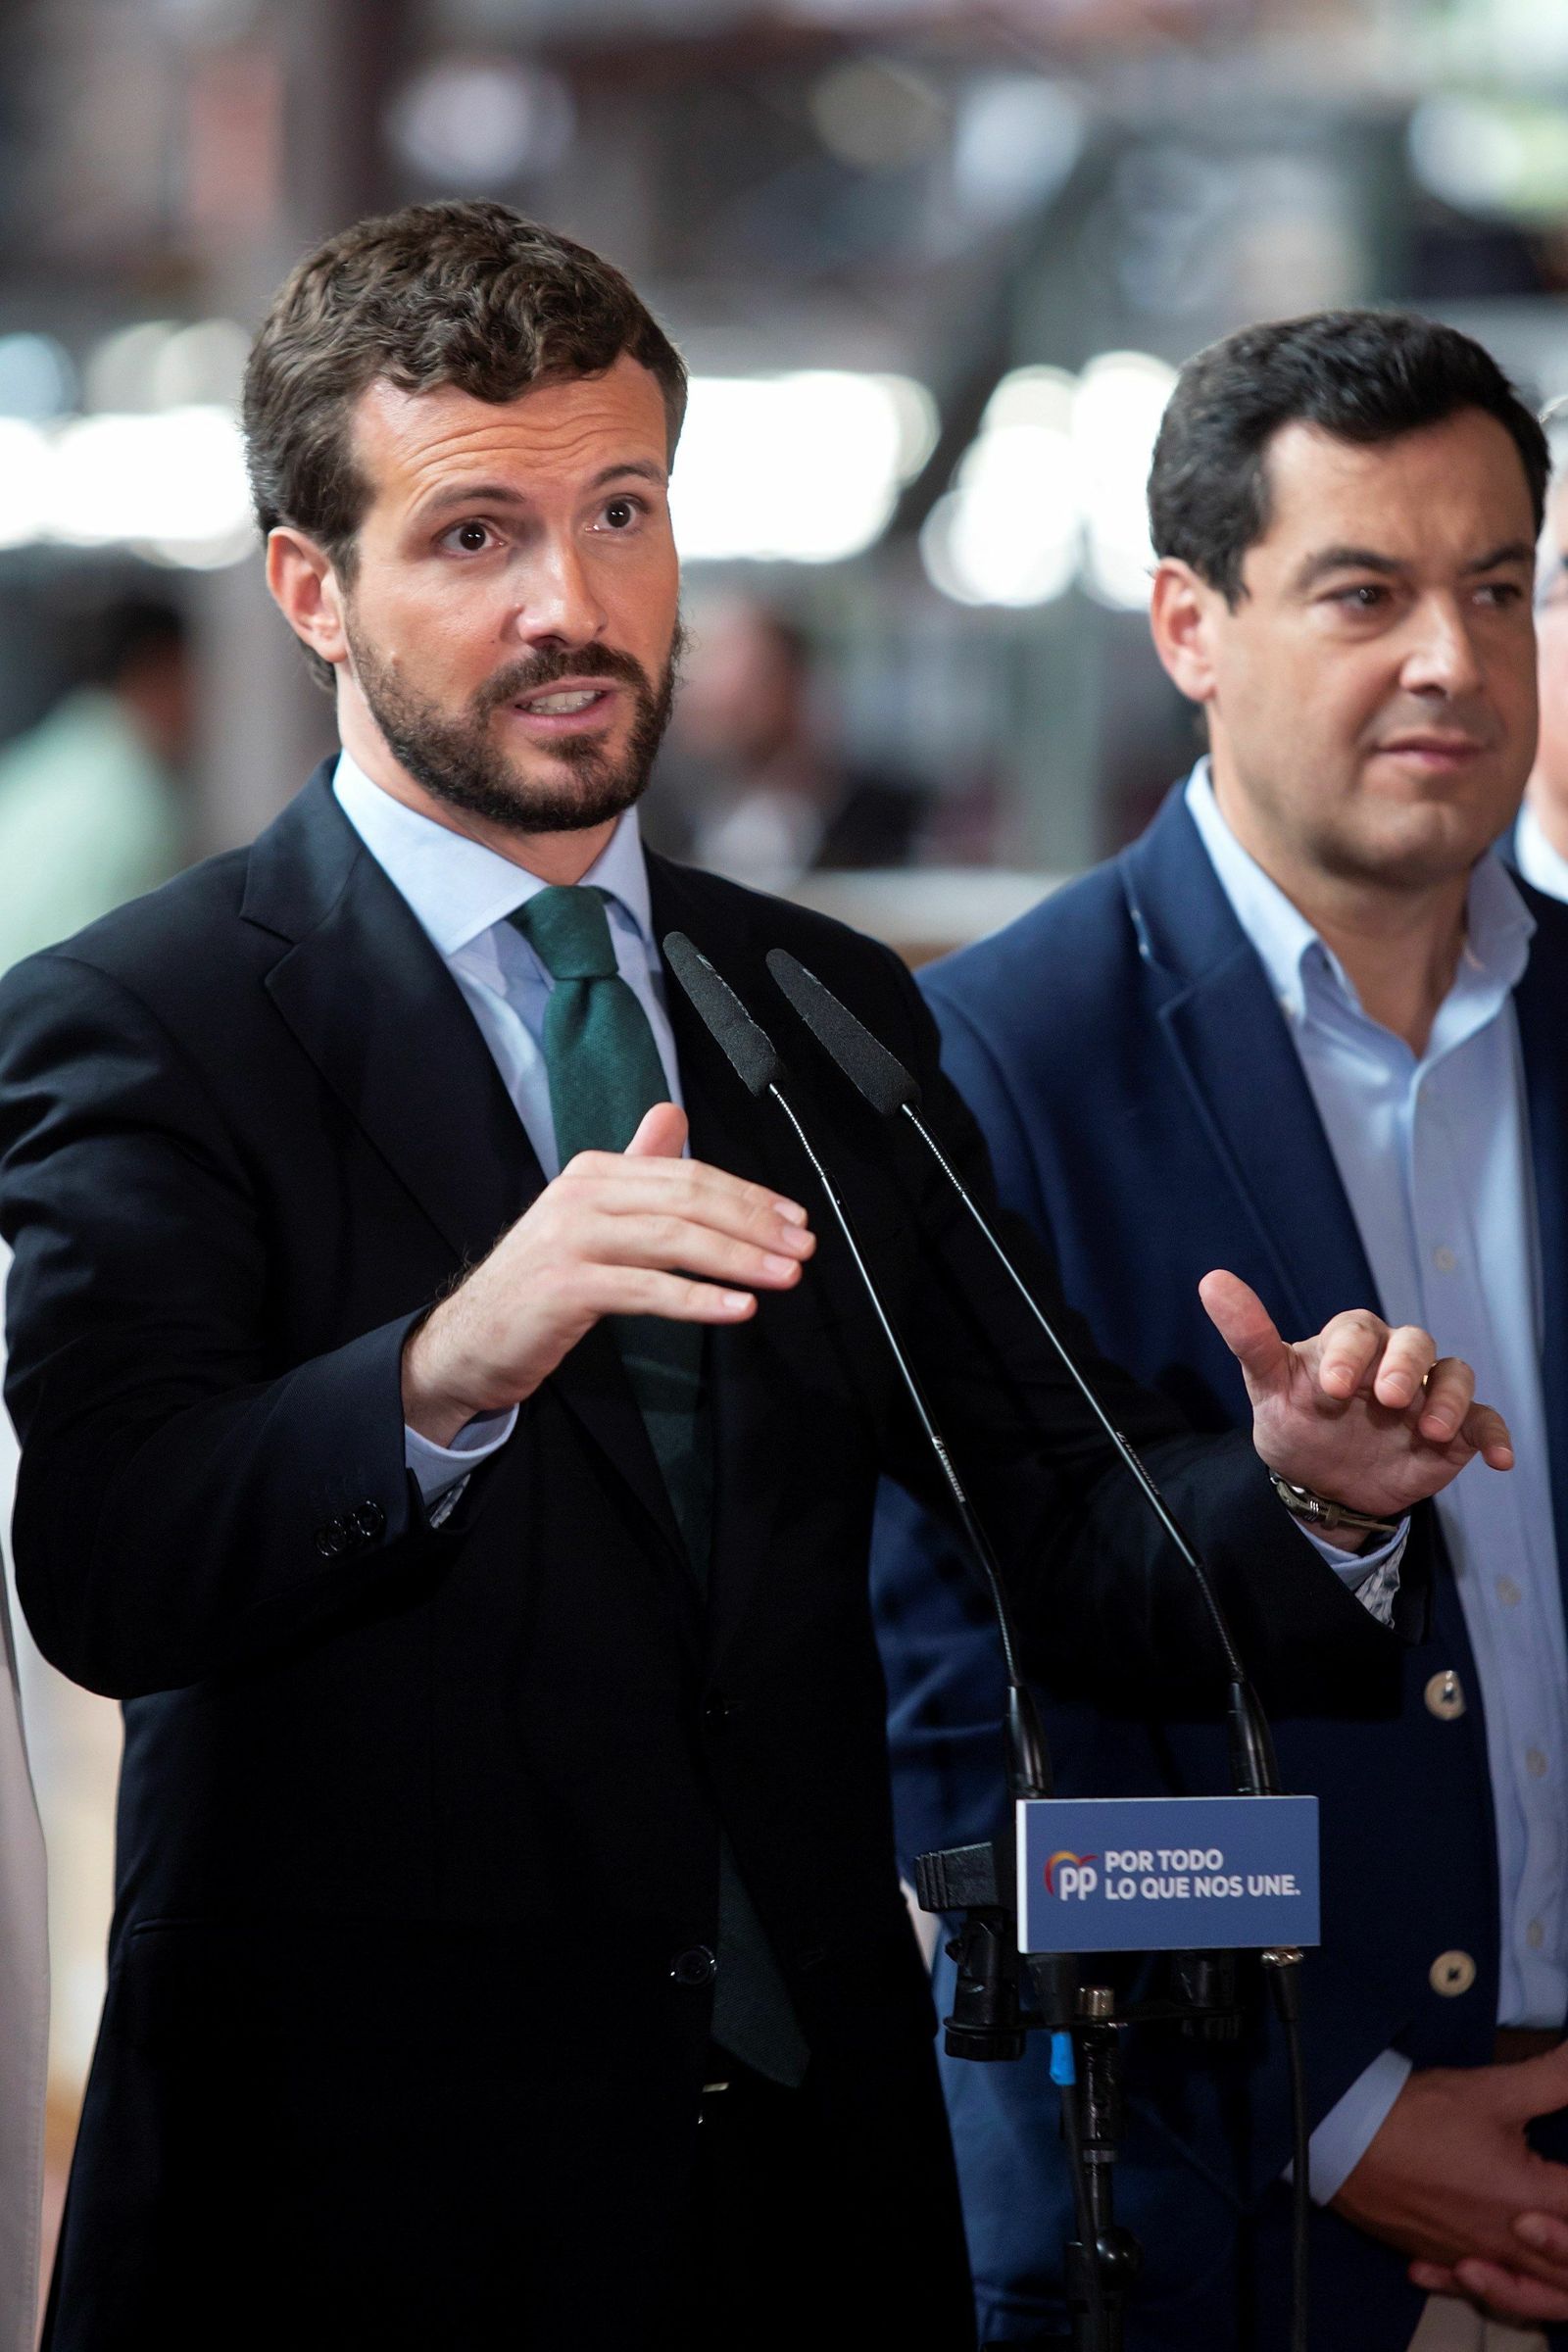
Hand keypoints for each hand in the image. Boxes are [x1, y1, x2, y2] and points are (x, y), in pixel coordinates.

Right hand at [402, 1103, 814, 1444]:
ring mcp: (570, 1239)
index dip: (748, 1195)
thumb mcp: (588, 1215)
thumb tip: (672, 1114)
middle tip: (802, 1248)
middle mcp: (581, 1195)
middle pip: (687, 1199)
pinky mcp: (565, 1287)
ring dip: (739, 1259)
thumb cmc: (540, 1282)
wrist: (469, 1339)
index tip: (794, 1219)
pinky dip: (698, 1299)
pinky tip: (737, 1308)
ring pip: (673, 1240)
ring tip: (784, 1276)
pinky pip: (646, 1290)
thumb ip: (634, 1166)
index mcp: (594, 1172)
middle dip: (754, 1223)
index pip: (687, 1174)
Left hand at [1199, 1271, 1512, 1531]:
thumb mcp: (1267, 1384)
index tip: (1331, 1388)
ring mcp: (1426, 1394)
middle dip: (1403, 1366)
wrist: (1319, 1483)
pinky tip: (1498, 1460)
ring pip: (1453, 1375)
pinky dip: (1495, 1436)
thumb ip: (1248, 1337)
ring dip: (1448, 1399)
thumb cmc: (1295, 1420)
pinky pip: (1483, 1422)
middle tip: (1387, 1398)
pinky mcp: (1455, 1431)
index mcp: (1351, 1342)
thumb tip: (1211, 1280)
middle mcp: (1394, 1360)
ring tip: (1431, 1431)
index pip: (1358, 1330)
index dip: (1349, 1353)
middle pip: (1414, 1342)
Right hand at [1331, 2052, 1567, 2325]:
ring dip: (1548, 2270)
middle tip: (1555, 2202)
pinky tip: (1490, 2263)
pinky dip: (1501, 2284)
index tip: (1561, 2170)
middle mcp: (1514, 2244)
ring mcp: (1479, 2260)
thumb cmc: (1422, 2115)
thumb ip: (1553, 2077)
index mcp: (1536, 2199)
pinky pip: (1486, 2289)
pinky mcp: (1446, 2260)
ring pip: (1534, 2289)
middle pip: (1567, 2264)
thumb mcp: (1492, 2091)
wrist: (1345, 2141)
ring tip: (1539, 2237)